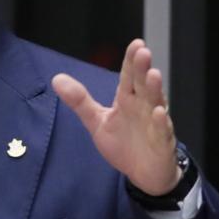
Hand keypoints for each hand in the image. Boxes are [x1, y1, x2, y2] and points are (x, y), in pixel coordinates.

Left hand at [51, 39, 179, 195]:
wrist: (143, 174)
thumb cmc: (123, 143)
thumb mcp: (96, 121)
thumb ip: (79, 101)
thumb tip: (56, 79)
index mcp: (127, 100)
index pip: (129, 76)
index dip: (131, 61)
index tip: (136, 44)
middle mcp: (143, 107)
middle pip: (142, 85)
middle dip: (142, 69)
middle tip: (143, 52)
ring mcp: (155, 124)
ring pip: (155, 104)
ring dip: (155, 90)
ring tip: (153, 75)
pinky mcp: (162, 144)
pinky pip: (162, 132)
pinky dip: (161, 123)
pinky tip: (159, 112)